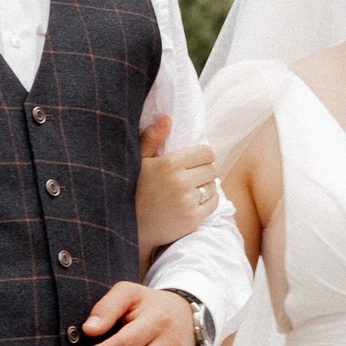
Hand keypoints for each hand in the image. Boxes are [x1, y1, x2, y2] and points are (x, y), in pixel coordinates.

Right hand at [134, 113, 221, 253]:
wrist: (131, 227)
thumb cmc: (134, 190)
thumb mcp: (138, 161)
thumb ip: (152, 138)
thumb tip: (166, 118)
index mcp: (169, 164)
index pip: (206, 152)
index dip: (202, 156)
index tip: (194, 162)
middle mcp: (180, 181)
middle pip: (211, 169)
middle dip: (203, 171)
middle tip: (190, 177)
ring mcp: (187, 201)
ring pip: (213, 186)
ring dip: (205, 186)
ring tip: (189, 190)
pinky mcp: (192, 218)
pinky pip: (213, 203)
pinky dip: (207, 201)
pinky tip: (192, 202)